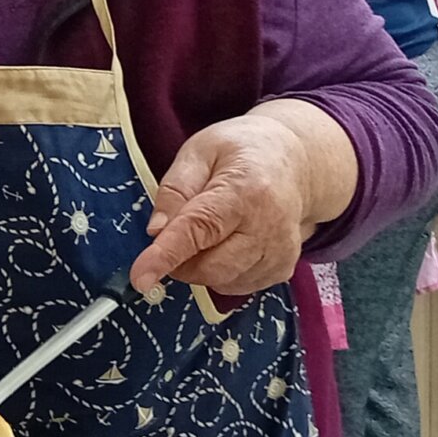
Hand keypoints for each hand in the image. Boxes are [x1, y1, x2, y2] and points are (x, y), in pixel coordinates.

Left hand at [130, 116, 315, 297]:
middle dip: (179, 260)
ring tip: (211, 227)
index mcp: (245, 190)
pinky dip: (220, 271)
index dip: (167, 255)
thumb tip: (156, 232)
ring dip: (200, 265)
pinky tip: (228, 241)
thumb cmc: (242, 151)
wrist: (296, 162)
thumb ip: (174, 190)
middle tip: (176, 231)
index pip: (200, 229)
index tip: (140, 277)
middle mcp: (269, 227)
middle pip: (208, 267)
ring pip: (220, 281)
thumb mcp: (199, 151)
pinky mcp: (281, 270)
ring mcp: (279, 253)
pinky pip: (235, 286)